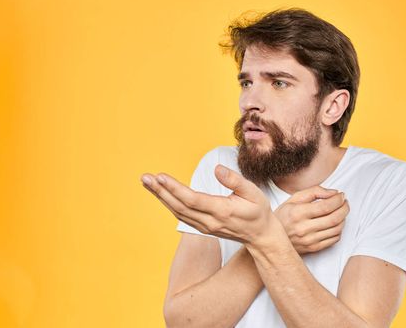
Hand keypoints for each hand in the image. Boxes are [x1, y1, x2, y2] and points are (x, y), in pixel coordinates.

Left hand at [141, 165, 280, 245]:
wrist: (261, 236)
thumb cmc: (259, 211)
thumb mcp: (254, 192)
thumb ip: (235, 181)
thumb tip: (217, 169)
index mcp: (222, 211)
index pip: (192, 200)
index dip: (174, 189)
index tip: (160, 177)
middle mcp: (209, 221)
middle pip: (179, 206)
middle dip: (160, 191)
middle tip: (145, 178)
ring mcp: (204, 227)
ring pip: (177, 212)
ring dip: (161, 197)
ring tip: (147, 183)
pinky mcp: (202, 227)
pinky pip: (182, 215)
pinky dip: (169, 204)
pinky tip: (161, 194)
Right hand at [274, 186, 348, 254]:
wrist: (271, 239)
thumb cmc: (283, 216)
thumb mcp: (293, 199)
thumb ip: (314, 192)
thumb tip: (333, 193)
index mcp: (298, 213)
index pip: (326, 206)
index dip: (338, 200)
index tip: (341, 195)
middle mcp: (304, 228)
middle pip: (334, 218)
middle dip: (345, 208)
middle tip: (345, 202)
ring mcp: (309, 240)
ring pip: (337, 229)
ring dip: (344, 218)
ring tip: (341, 211)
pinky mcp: (313, 248)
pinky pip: (334, 239)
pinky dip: (339, 229)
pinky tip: (336, 223)